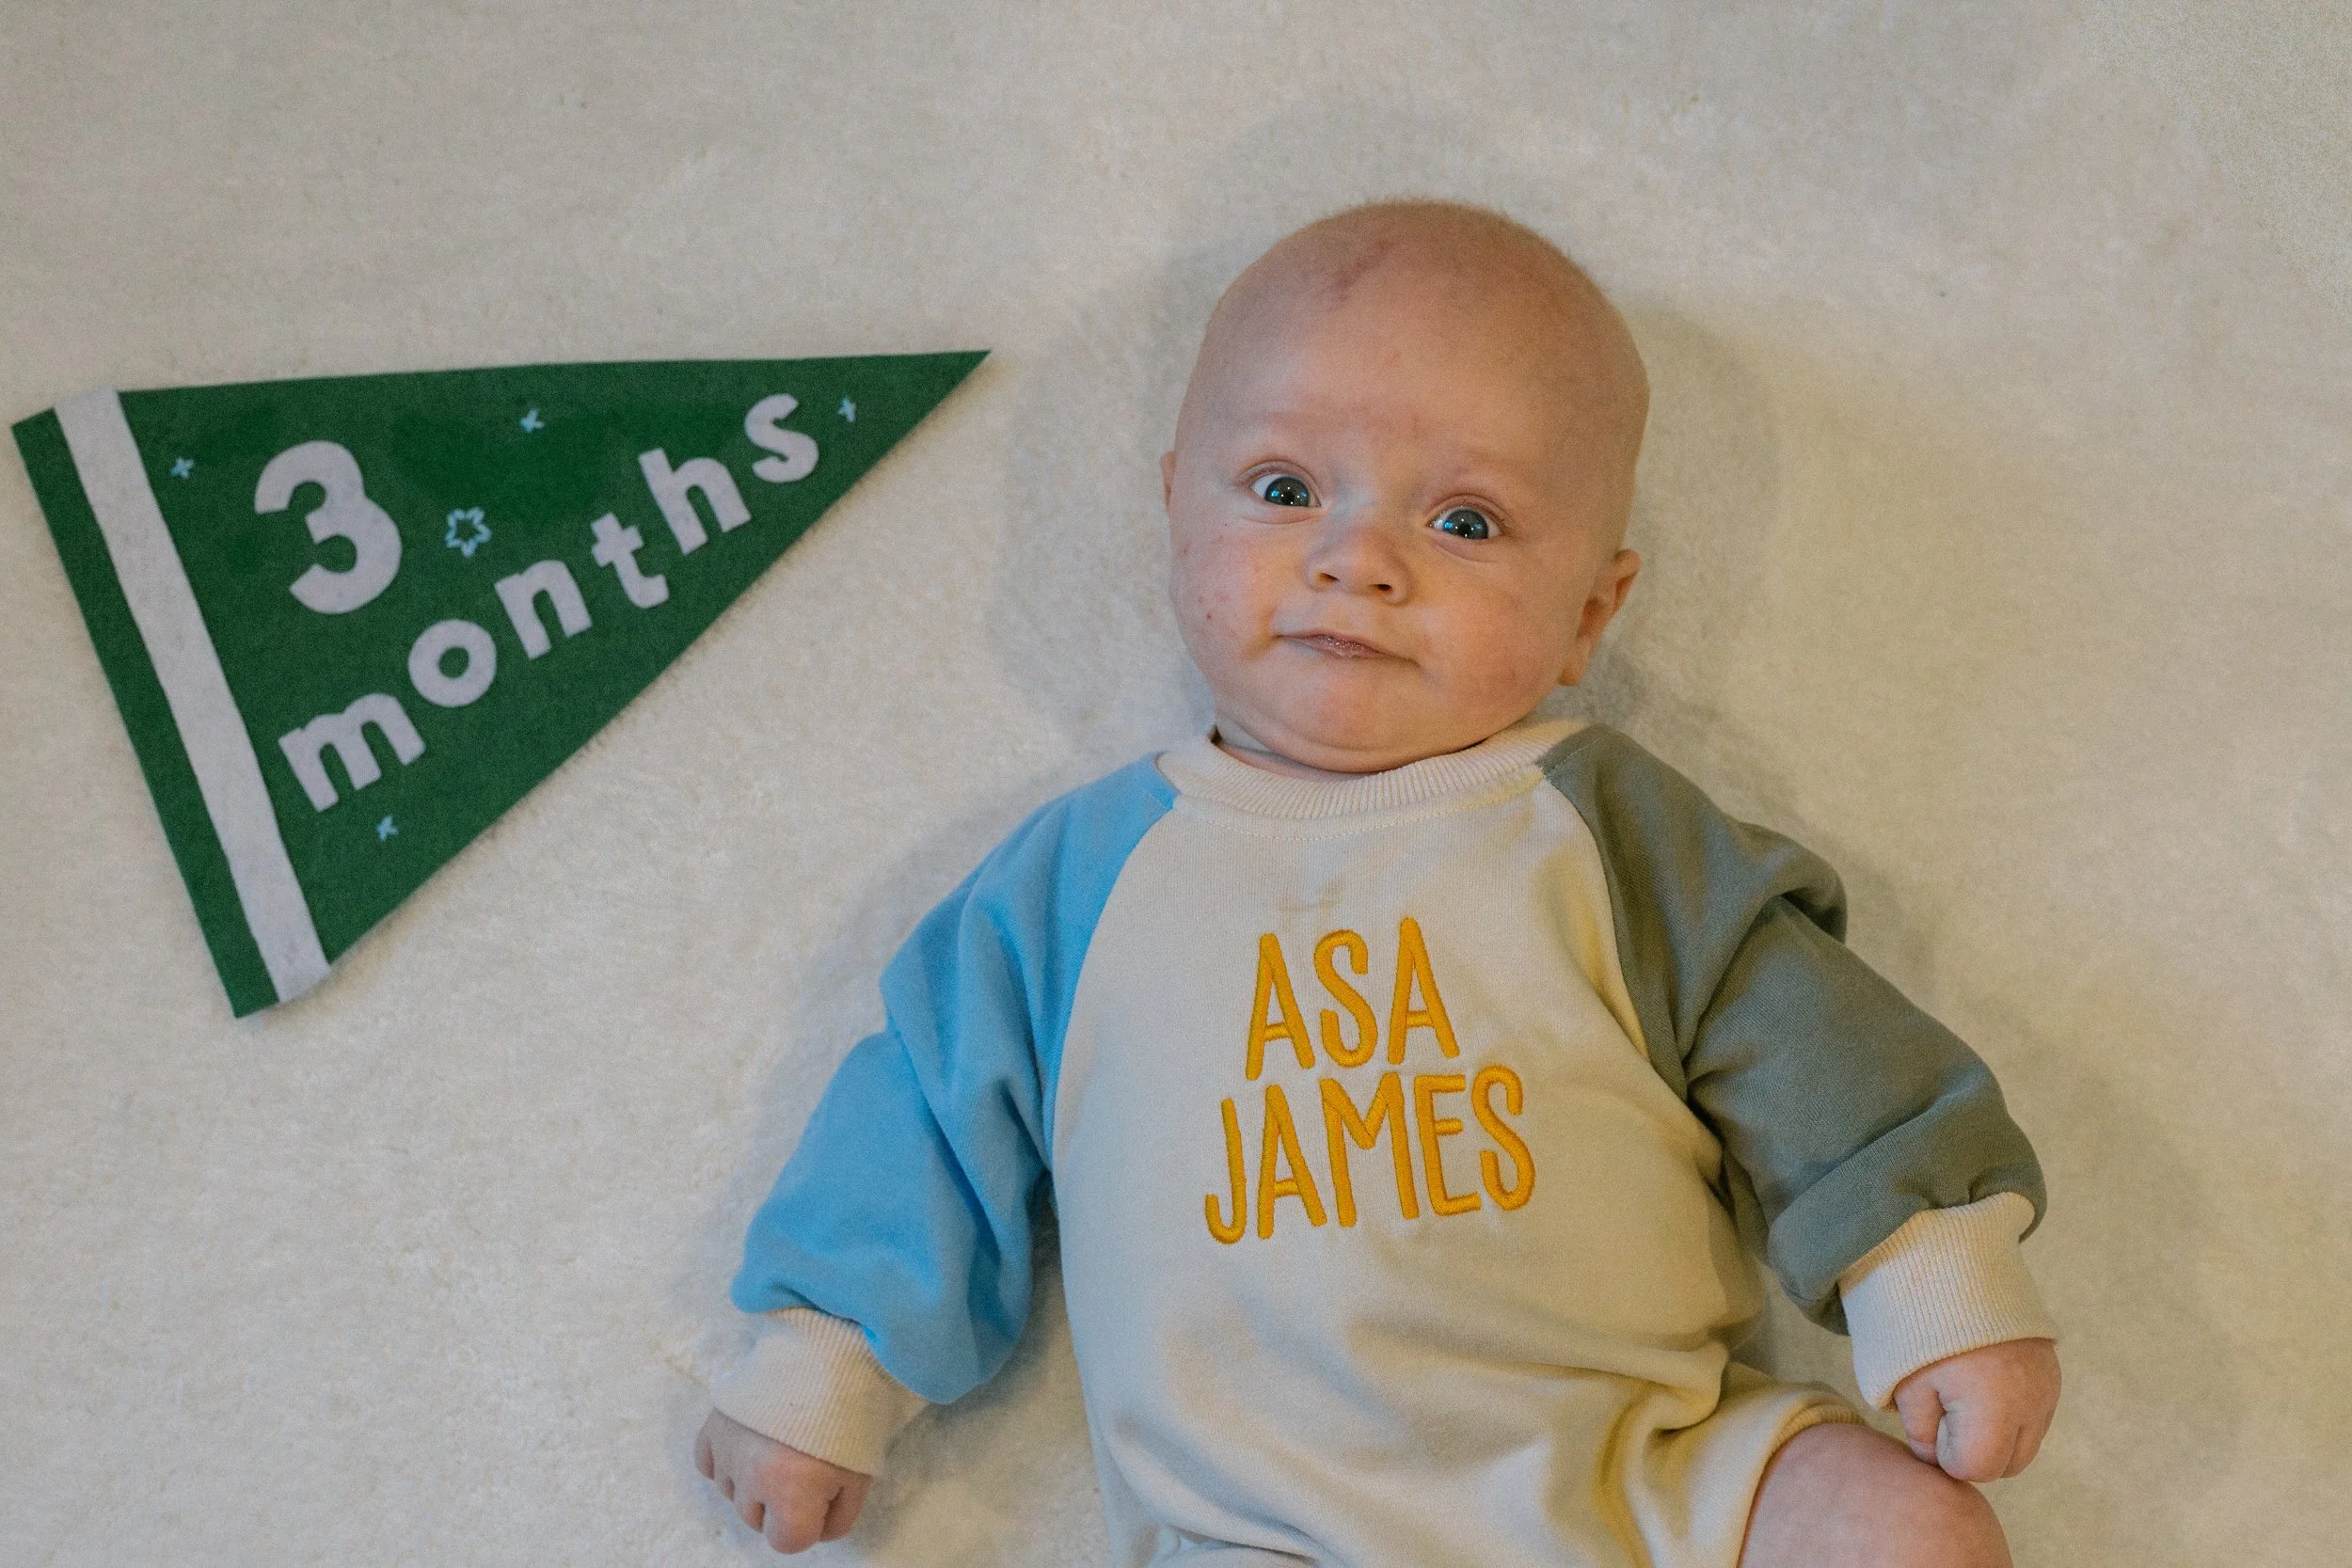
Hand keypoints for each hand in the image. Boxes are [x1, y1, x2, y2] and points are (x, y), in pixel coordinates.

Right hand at [696, 1407, 872, 1552]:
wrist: (828, 1352)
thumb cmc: (852, 1415)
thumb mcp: (860, 1476)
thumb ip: (838, 1518)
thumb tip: (815, 1531)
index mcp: (791, 1493)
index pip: (786, 1542)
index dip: (808, 1524)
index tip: (822, 1496)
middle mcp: (751, 1477)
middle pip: (756, 1519)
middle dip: (779, 1504)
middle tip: (804, 1467)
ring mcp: (727, 1451)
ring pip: (731, 1493)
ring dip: (753, 1482)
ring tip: (780, 1447)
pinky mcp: (712, 1426)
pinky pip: (708, 1465)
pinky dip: (726, 1461)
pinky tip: (752, 1442)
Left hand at [1891, 1337, 2059, 1481]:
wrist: (1955, 1263)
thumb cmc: (1922, 1325)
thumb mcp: (1907, 1384)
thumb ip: (1921, 1433)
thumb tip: (1936, 1458)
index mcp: (1995, 1409)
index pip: (1975, 1469)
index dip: (1946, 1455)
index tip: (1930, 1422)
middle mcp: (2032, 1403)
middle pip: (2007, 1465)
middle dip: (1974, 1452)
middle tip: (1944, 1412)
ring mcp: (2048, 1389)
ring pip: (2025, 1444)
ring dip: (1995, 1436)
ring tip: (1963, 1397)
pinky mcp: (2053, 1373)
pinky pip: (2036, 1417)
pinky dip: (2011, 1415)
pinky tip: (1983, 1385)